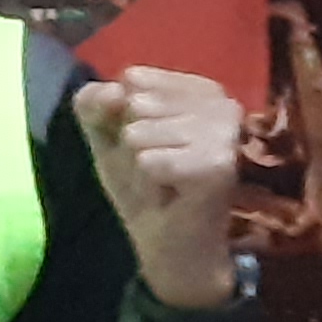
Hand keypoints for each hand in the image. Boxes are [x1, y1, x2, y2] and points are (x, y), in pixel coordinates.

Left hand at [78, 65, 249, 313]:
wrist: (168, 244)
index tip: (148, 146)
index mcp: (200, 88)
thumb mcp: (107, 136)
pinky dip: (148, 183)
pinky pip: (149, 161)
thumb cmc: (144, 187)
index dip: (120, 118)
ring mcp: (225, 131)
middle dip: (130, 144)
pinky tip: (172, 194)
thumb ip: (95, 103)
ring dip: (139, 166)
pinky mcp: (219, 163)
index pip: (132, 78)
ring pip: (139, 132)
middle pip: (134, 103)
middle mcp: (222, 101)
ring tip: (164, 182)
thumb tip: (114, 89)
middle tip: (155, 170)